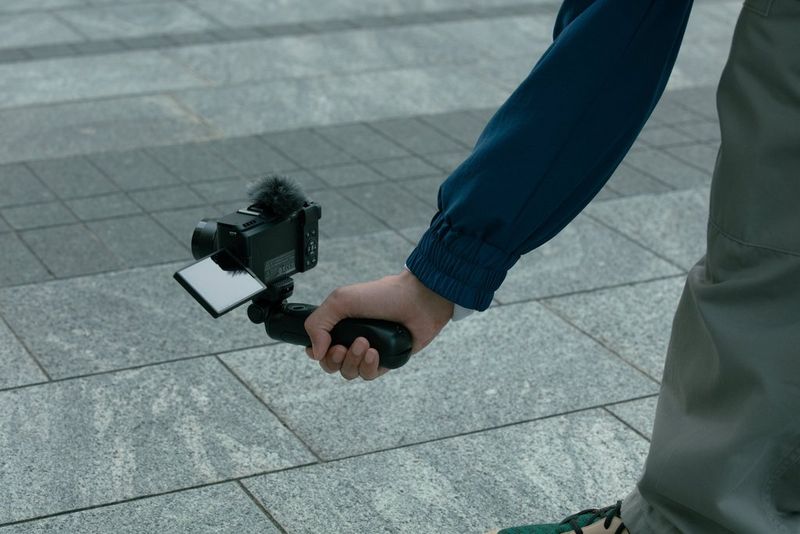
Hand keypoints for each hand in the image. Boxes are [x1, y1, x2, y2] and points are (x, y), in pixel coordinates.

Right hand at [303, 269, 454, 379]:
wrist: (418, 301)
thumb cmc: (383, 295)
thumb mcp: (341, 300)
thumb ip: (318, 323)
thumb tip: (314, 351)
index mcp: (340, 324)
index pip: (318, 348)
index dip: (318, 352)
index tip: (326, 346)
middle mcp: (352, 338)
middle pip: (332, 365)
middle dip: (335, 359)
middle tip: (345, 346)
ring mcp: (369, 351)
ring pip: (350, 373)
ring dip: (353, 360)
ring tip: (365, 343)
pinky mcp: (386, 361)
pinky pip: (369, 375)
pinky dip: (369, 366)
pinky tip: (375, 353)